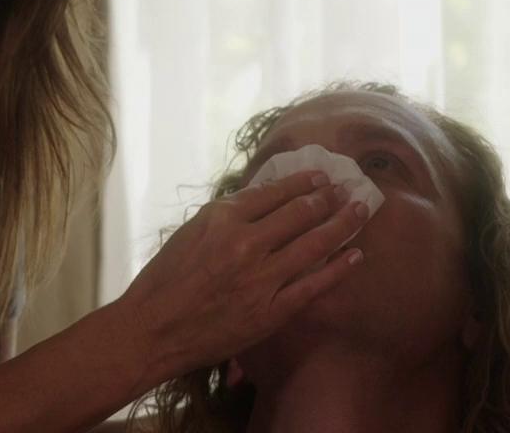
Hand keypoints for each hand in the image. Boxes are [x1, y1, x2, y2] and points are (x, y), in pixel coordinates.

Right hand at [113, 169, 369, 382]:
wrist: (150, 331)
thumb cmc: (164, 281)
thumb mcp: (191, 232)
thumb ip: (228, 215)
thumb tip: (266, 196)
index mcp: (222, 218)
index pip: (274, 192)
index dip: (303, 182)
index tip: (321, 177)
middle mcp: (245, 243)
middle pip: (300, 213)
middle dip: (329, 198)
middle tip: (348, 189)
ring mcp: (260, 279)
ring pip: (314, 244)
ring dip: (342, 223)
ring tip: (359, 210)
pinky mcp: (269, 312)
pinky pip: (313, 285)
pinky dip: (338, 268)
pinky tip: (355, 254)